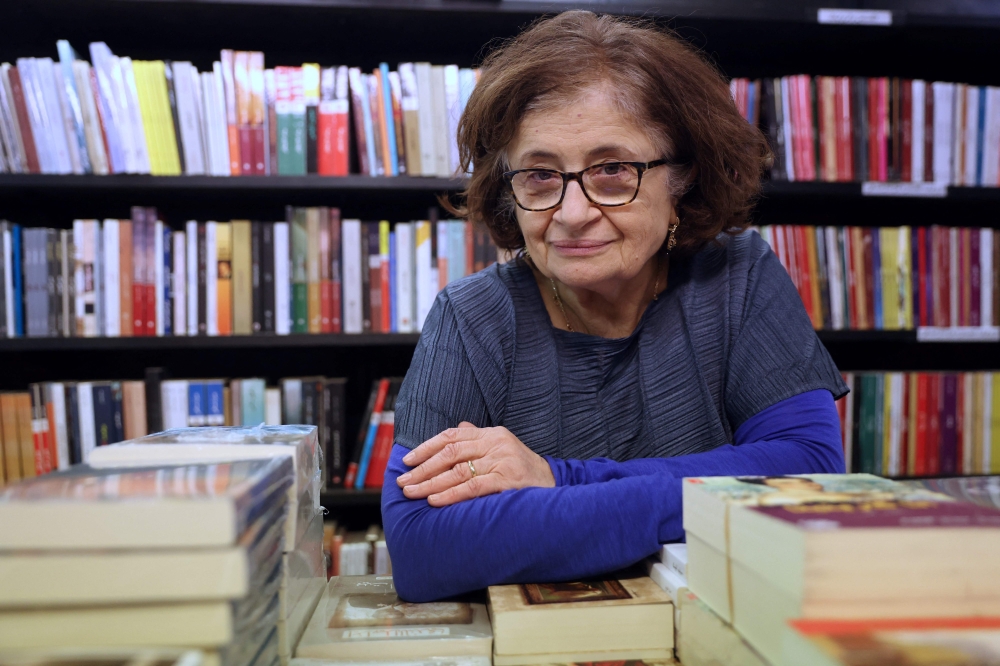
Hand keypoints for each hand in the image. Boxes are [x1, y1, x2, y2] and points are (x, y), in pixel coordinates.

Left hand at [396, 422, 555, 506]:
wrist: (556, 487)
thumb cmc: (525, 470)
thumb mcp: (503, 448)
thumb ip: (480, 438)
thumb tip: (457, 427)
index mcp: (493, 434)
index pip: (452, 435)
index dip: (426, 447)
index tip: (408, 460)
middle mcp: (496, 444)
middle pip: (450, 453)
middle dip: (423, 468)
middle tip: (403, 481)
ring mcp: (502, 461)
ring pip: (457, 472)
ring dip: (430, 484)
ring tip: (412, 493)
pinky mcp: (507, 481)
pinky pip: (472, 487)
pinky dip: (450, 494)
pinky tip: (434, 500)